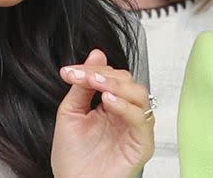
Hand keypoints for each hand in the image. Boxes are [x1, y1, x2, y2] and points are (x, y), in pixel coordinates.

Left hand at [50, 49, 153, 177]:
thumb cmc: (72, 158)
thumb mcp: (70, 113)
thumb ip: (82, 85)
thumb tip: (96, 53)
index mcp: (110, 105)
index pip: (111, 76)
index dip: (92, 70)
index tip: (69, 71)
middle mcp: (125, 113)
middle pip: (128, 81)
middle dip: (105, 75)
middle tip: (85, 77)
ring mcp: (135, 127)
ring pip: (139, 95)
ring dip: (117, 86)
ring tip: (97, 85)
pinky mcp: (142, 143)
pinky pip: (142, 119)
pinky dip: (126, 107)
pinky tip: (109, 102)